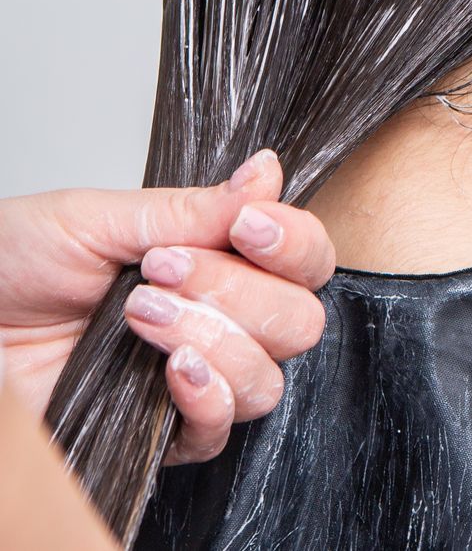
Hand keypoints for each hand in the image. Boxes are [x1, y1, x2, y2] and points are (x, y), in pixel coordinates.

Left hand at [0, 151, 334, 462]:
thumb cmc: (13, 264)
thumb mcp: (101, 218)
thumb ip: (192, 207)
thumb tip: (267, 173)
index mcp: (221, 260)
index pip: (306, 259)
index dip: (293, 243)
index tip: (247, 227)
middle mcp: (224, 320)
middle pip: (301, 320)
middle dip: (241, 290)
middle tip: (164, 269)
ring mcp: (198, 378)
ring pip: (268, 377)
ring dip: (213, 338)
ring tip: (140, 313)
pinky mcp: (163, 434)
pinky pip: (220, 430)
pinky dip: (206, 395)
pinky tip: (171, 365)